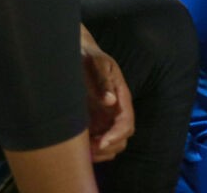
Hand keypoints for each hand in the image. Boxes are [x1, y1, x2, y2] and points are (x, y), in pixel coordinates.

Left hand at [80, 26, 133, 161]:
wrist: (79, 54)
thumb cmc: (89, 57)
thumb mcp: (97, 63)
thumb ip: (103, 81)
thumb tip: (110, 101)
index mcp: (122, 97)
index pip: (126, 123)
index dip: (116, 135)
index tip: (101, 142)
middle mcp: (116, 111)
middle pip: (122, 139)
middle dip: (107, 147)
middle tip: (89, 149)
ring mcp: (106, 118)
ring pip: (112, 145)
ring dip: (100, 153)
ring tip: (83, 150)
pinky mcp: (95, 123)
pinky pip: (99, 144)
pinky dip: (92, 151)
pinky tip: (79, 148)